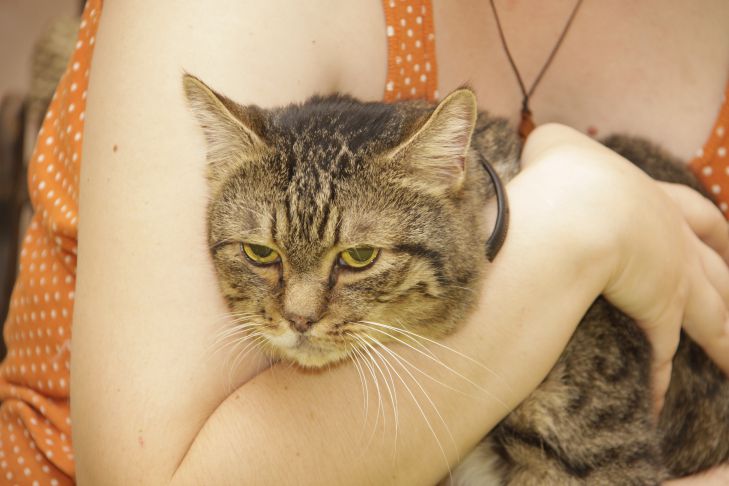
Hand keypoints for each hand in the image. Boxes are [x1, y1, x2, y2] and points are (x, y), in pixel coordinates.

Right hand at [521, 124, 728, 413]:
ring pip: (712, 313)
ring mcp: (673, 276)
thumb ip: (557, 149)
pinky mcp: (658, 310)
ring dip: (721, 339)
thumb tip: (542, 149)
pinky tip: (658, 401)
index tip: (726, 238)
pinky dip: (659, 379)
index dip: (714, 228)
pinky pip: (663, 353)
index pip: (697, 214)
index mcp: (654, 200)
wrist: (579, 209)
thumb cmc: (565, 173)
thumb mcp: (557, 146)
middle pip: (717, 268)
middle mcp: (673, 240)